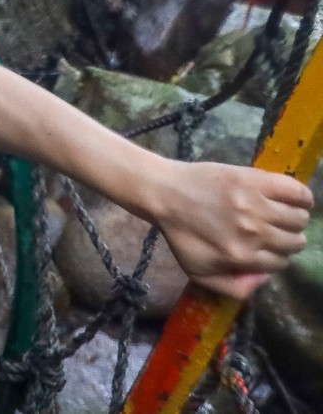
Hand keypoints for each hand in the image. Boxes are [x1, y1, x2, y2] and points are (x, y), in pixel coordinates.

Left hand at [151, 161, 311, 300]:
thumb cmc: (181, 233)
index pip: (280, 263)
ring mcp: (255, 204)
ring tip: (280, 215)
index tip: (264, 248)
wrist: (165, 193)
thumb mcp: (198, 272)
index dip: (274, 257)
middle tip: (271, 231)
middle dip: (286, 240)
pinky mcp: (255, 180)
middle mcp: (252, 232)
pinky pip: (297, 191)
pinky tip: (296, 200)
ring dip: (293, 220)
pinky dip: (303, 197)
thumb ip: (233, 288)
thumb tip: (264, 280)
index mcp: (241, 256)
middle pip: (294, 242)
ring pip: (298, 219)